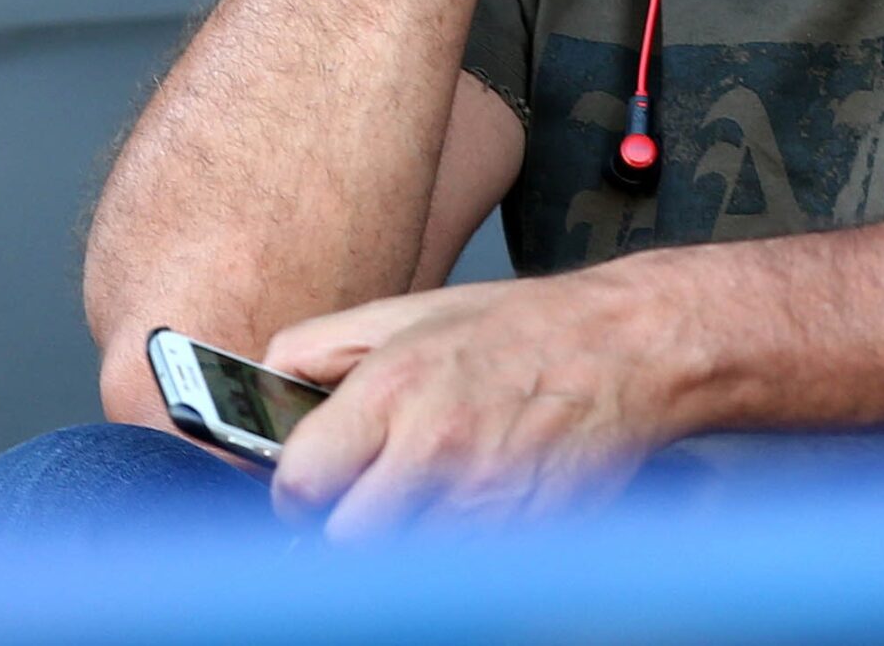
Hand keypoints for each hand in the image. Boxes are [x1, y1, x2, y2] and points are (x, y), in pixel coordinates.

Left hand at [263, 268, 679, 539]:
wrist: (621, 350)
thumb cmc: (516, 331)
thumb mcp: (404, 313)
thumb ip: (319, 347)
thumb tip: (262, 384)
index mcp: (390, 392)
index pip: (301, 482)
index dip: (298, 489)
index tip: (310, 485)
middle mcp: (432, 451)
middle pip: (344, 539)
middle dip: (346, 522)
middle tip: (367, 496)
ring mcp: (480, 502)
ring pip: (398, 564)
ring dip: (401, 542)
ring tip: (424, 497)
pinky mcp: (521, 537)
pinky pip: (459, 570)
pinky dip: (453, 552)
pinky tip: (467, 509)